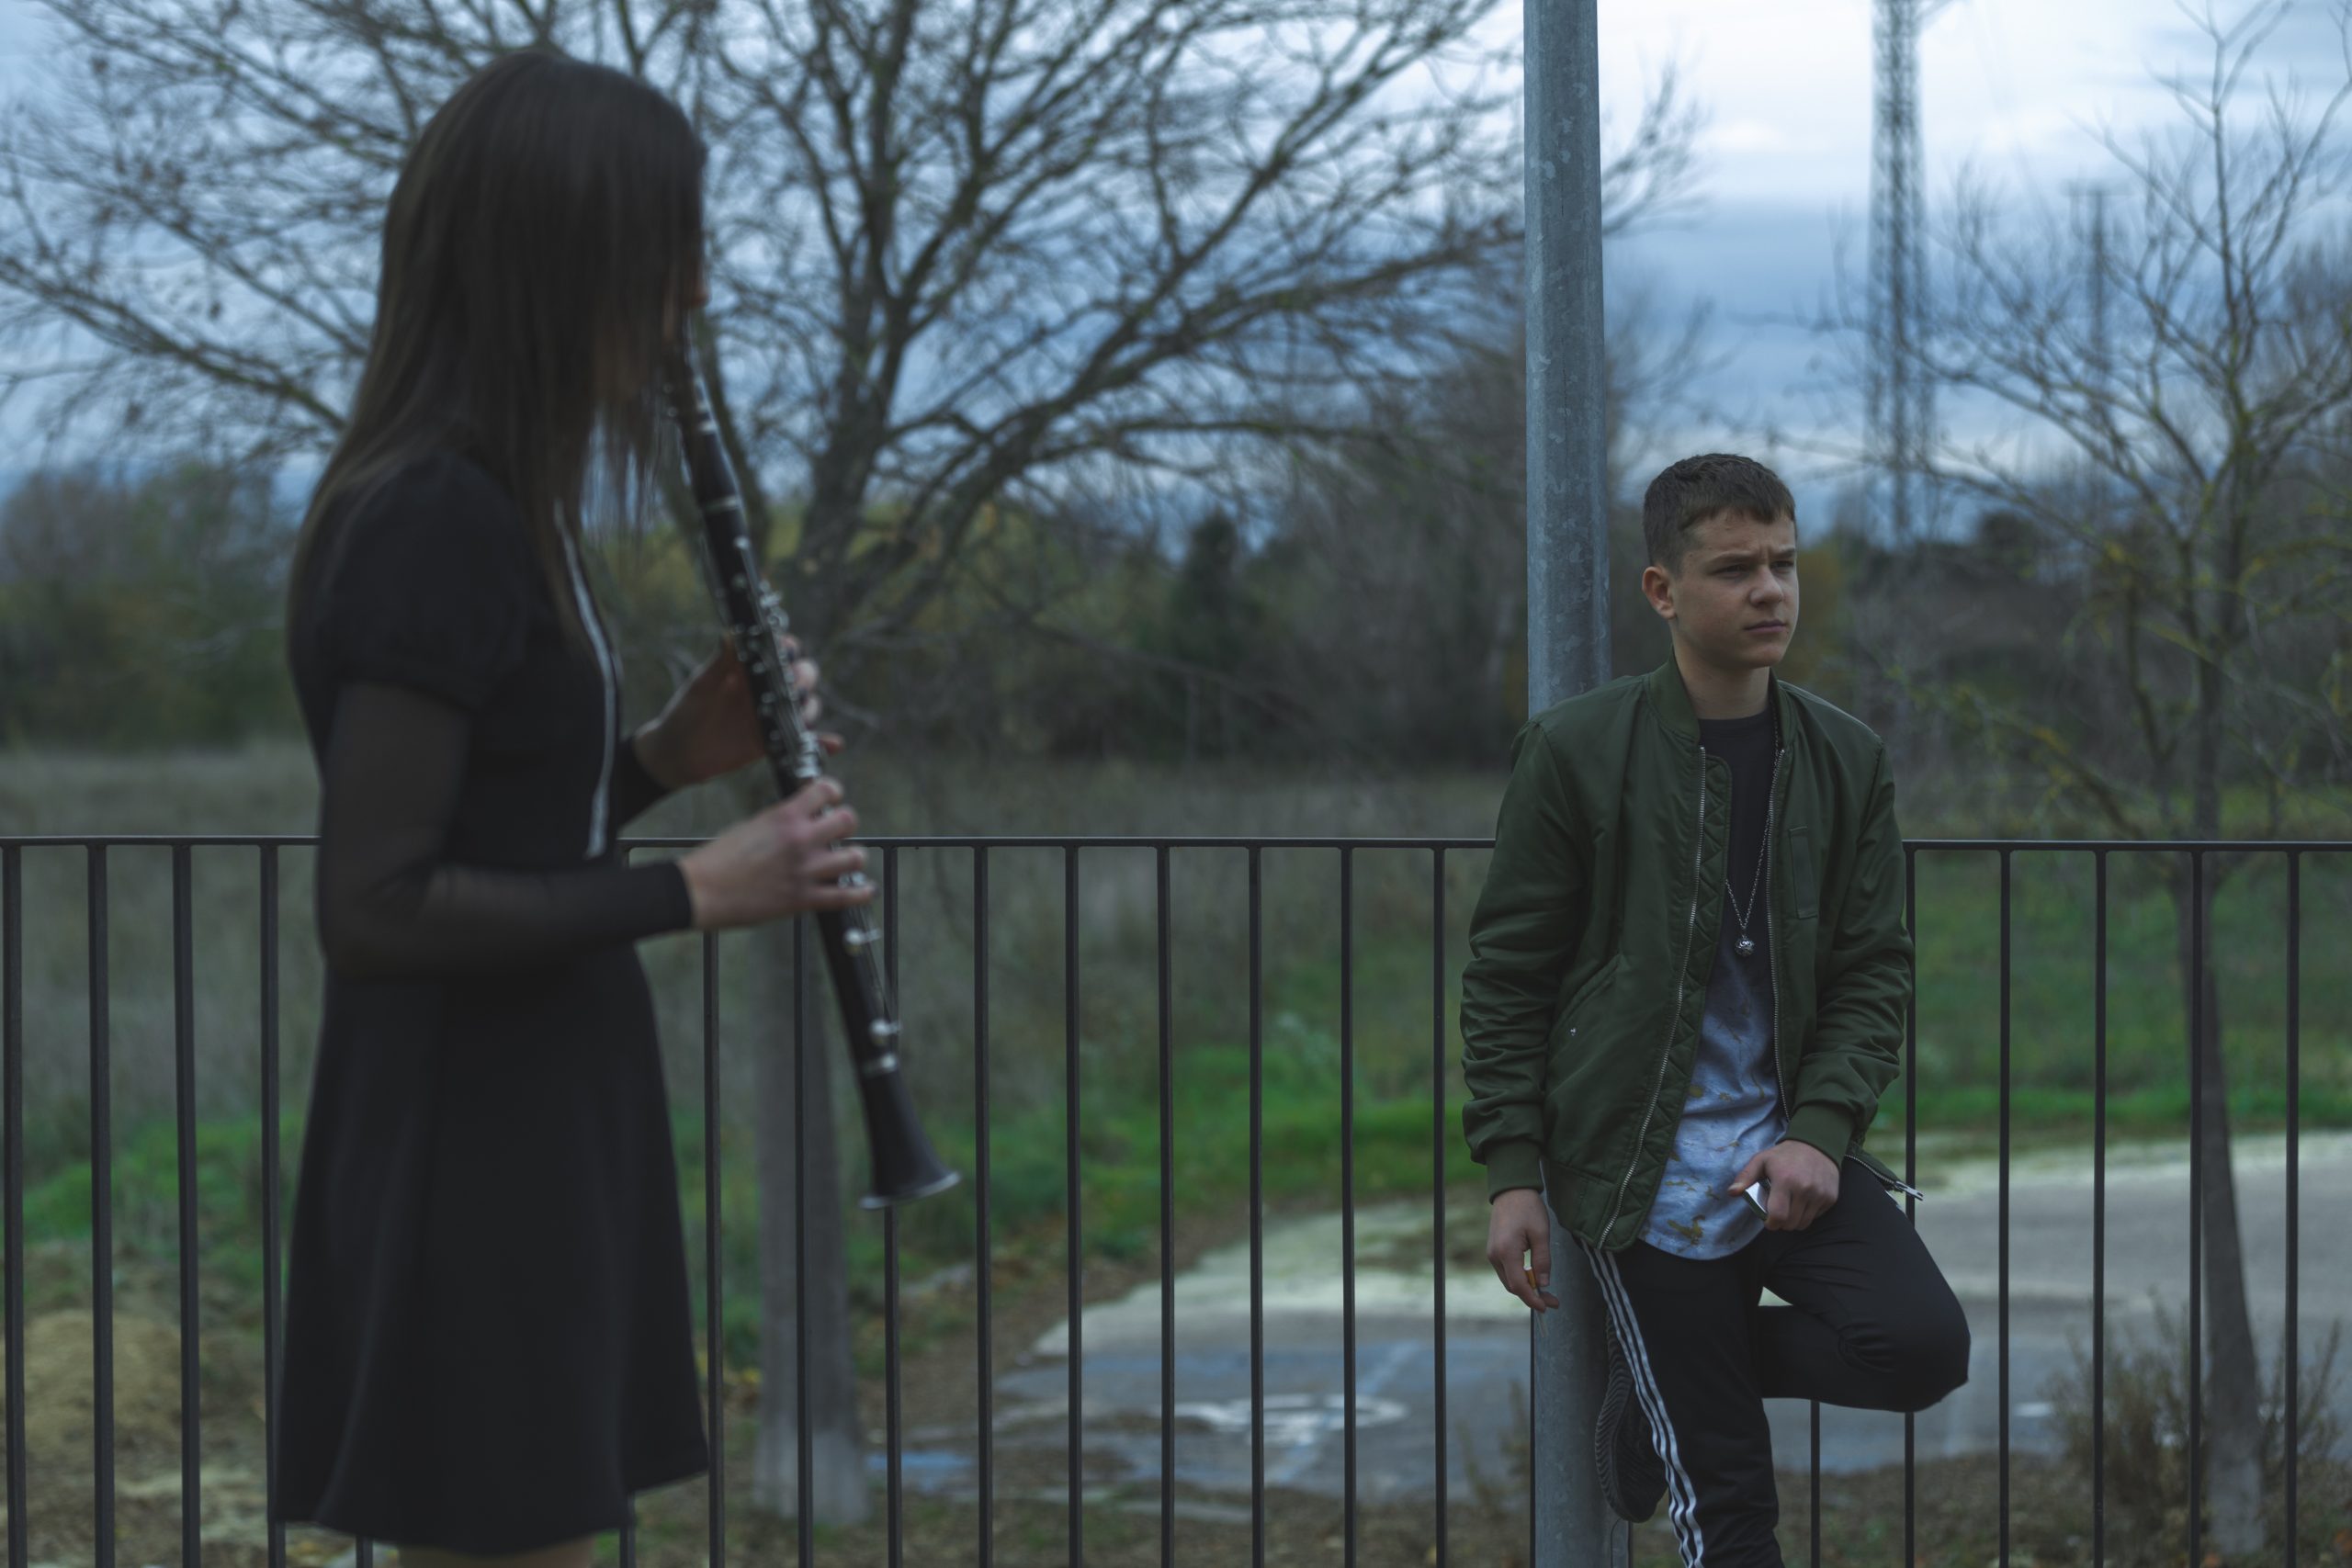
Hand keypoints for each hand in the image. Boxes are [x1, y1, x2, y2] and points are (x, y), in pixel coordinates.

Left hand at [636, 636, 841, 790]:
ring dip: (811, 707)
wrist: (676, 754)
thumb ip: (719, 663)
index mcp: (750, 670)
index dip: (789, 648)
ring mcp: (773, 716)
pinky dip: (822, 742)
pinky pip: (804, 740)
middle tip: (795, 686)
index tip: (786, 651)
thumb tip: (733, 633)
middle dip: (805, 677)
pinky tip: (834, 743)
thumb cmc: (684, 713)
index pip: (780, 651)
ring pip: (807, 706)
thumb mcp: (701, 686)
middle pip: (802, 676)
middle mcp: (767, 690)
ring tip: (803, 714)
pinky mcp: (774, 742)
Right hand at [676, 775, 874, 931]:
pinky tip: (865, 889)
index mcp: (785, 816)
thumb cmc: (719, 858)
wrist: (701, 891)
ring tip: (847, 859)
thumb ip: (782, 822)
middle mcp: (801, 840)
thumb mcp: (752, 825)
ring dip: (853, 857)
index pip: (827, 790)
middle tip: (837, 831)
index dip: (833, 792)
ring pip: (855, 857)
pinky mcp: (803, 899)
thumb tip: (801, 820)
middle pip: (848, 820)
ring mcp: (805, 870)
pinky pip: (846, 896)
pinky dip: (861, 893)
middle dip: (845, 823)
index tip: (831, 798)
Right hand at [1486, 1188, 1558, 1312]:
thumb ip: (1542, 1260)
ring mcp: (1492, 1253)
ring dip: (1526, 1288)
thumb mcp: (1541, 1234)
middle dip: (1532, 1296)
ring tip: (1545, 1291)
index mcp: (1506, 1251)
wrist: (1511, 1190)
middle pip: (1512, 1286)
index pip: (1519, 1285)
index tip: (1546, 1307)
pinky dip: (1520, 1278)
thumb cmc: (1528, 1208)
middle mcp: (1495, 1255)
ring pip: (1509, 1280)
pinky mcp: (1494, 1250)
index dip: (1533, 1299)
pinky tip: (1533, 1276)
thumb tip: (1543, 1284)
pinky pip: (1507, 1271)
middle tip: (1552, 1301)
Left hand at [1728, 1140, 1838, 1230]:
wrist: (1817, 1145)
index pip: (1778, 1216)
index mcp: (1785, 1180)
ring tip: (1789, 1207)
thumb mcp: (1761, 1160)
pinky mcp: (1831, 1198)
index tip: (1767, 1219)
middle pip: (1790, 1224)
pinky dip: (1807, 1214)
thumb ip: (1745, 1177)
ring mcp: (1820, 1194)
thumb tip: (1732, 1193)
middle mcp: (1805, 1188)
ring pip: (1804, 1224)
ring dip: (1794, 1221)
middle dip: (1781, 1223)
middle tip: (1777, 1212)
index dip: (1770, 1223)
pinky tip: (1803, 1201)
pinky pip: (1816, 1217)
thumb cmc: (1784, 1155)